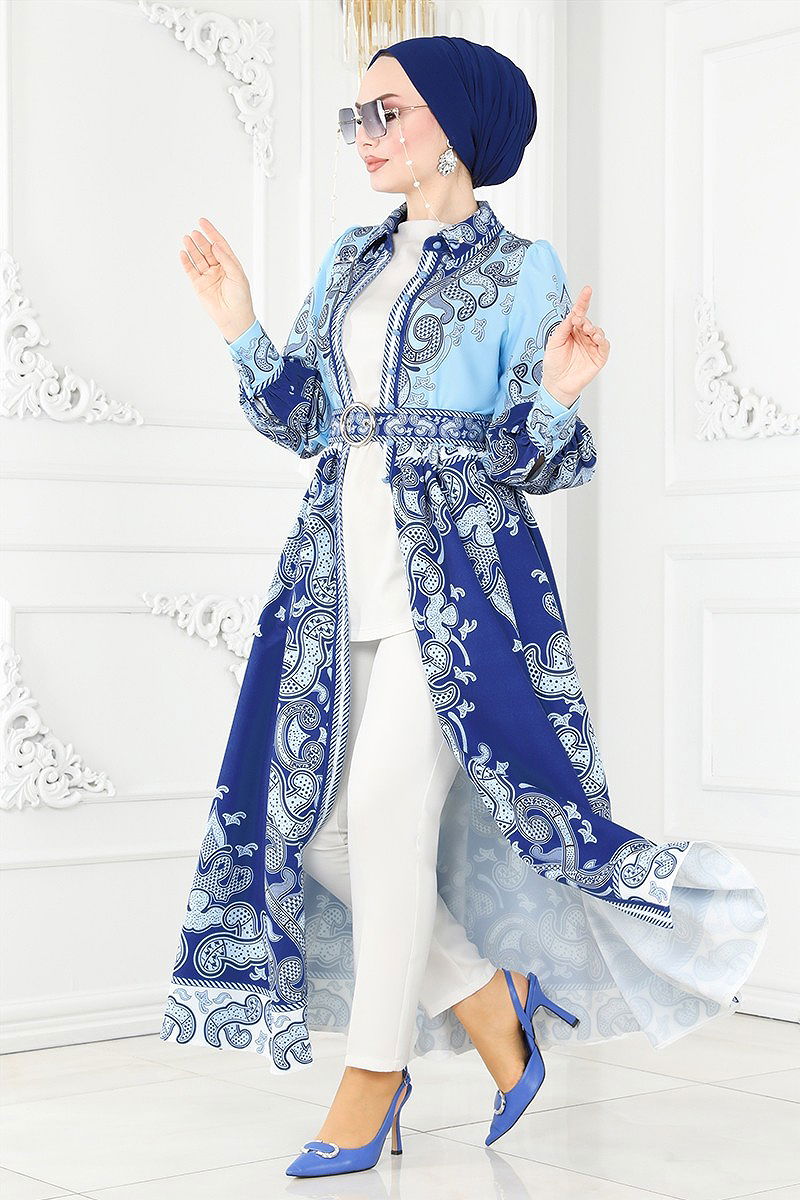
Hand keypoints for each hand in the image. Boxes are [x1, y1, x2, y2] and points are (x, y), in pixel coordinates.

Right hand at [179, 217, 255, 342]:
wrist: (234, 318)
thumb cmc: (240, 299)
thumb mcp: (237, 276)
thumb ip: (226, 260)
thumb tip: (215, 246)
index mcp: (229, 264)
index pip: (219, 244)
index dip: (211, 232)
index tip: (203, 222)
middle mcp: (218, 268)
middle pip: (207, 250)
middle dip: (200, 240)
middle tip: (194, 233)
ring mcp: (208, 276)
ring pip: (198, 258)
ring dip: (192, 248)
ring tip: (187, 239)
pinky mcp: (199, 285)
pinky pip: (191, 271)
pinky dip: (186, 262)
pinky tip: (183, 253)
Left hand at [541, 285, 609, 406]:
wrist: (556, 384)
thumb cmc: (553, 364)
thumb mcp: (554, 342)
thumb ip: (563, 328)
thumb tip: (573, 315)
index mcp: (572, 331)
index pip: (579, 313)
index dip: (583, 301)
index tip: (587, 290)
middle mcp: (583, 337)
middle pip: (588, 322)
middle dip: (584, 319)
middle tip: (578, 320)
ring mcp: (592, 347)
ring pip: (598, 332)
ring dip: (593, 328)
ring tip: (586, 330)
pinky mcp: (598, 358)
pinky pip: (604, 346)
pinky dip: (602, 340)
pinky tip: (596, 337)